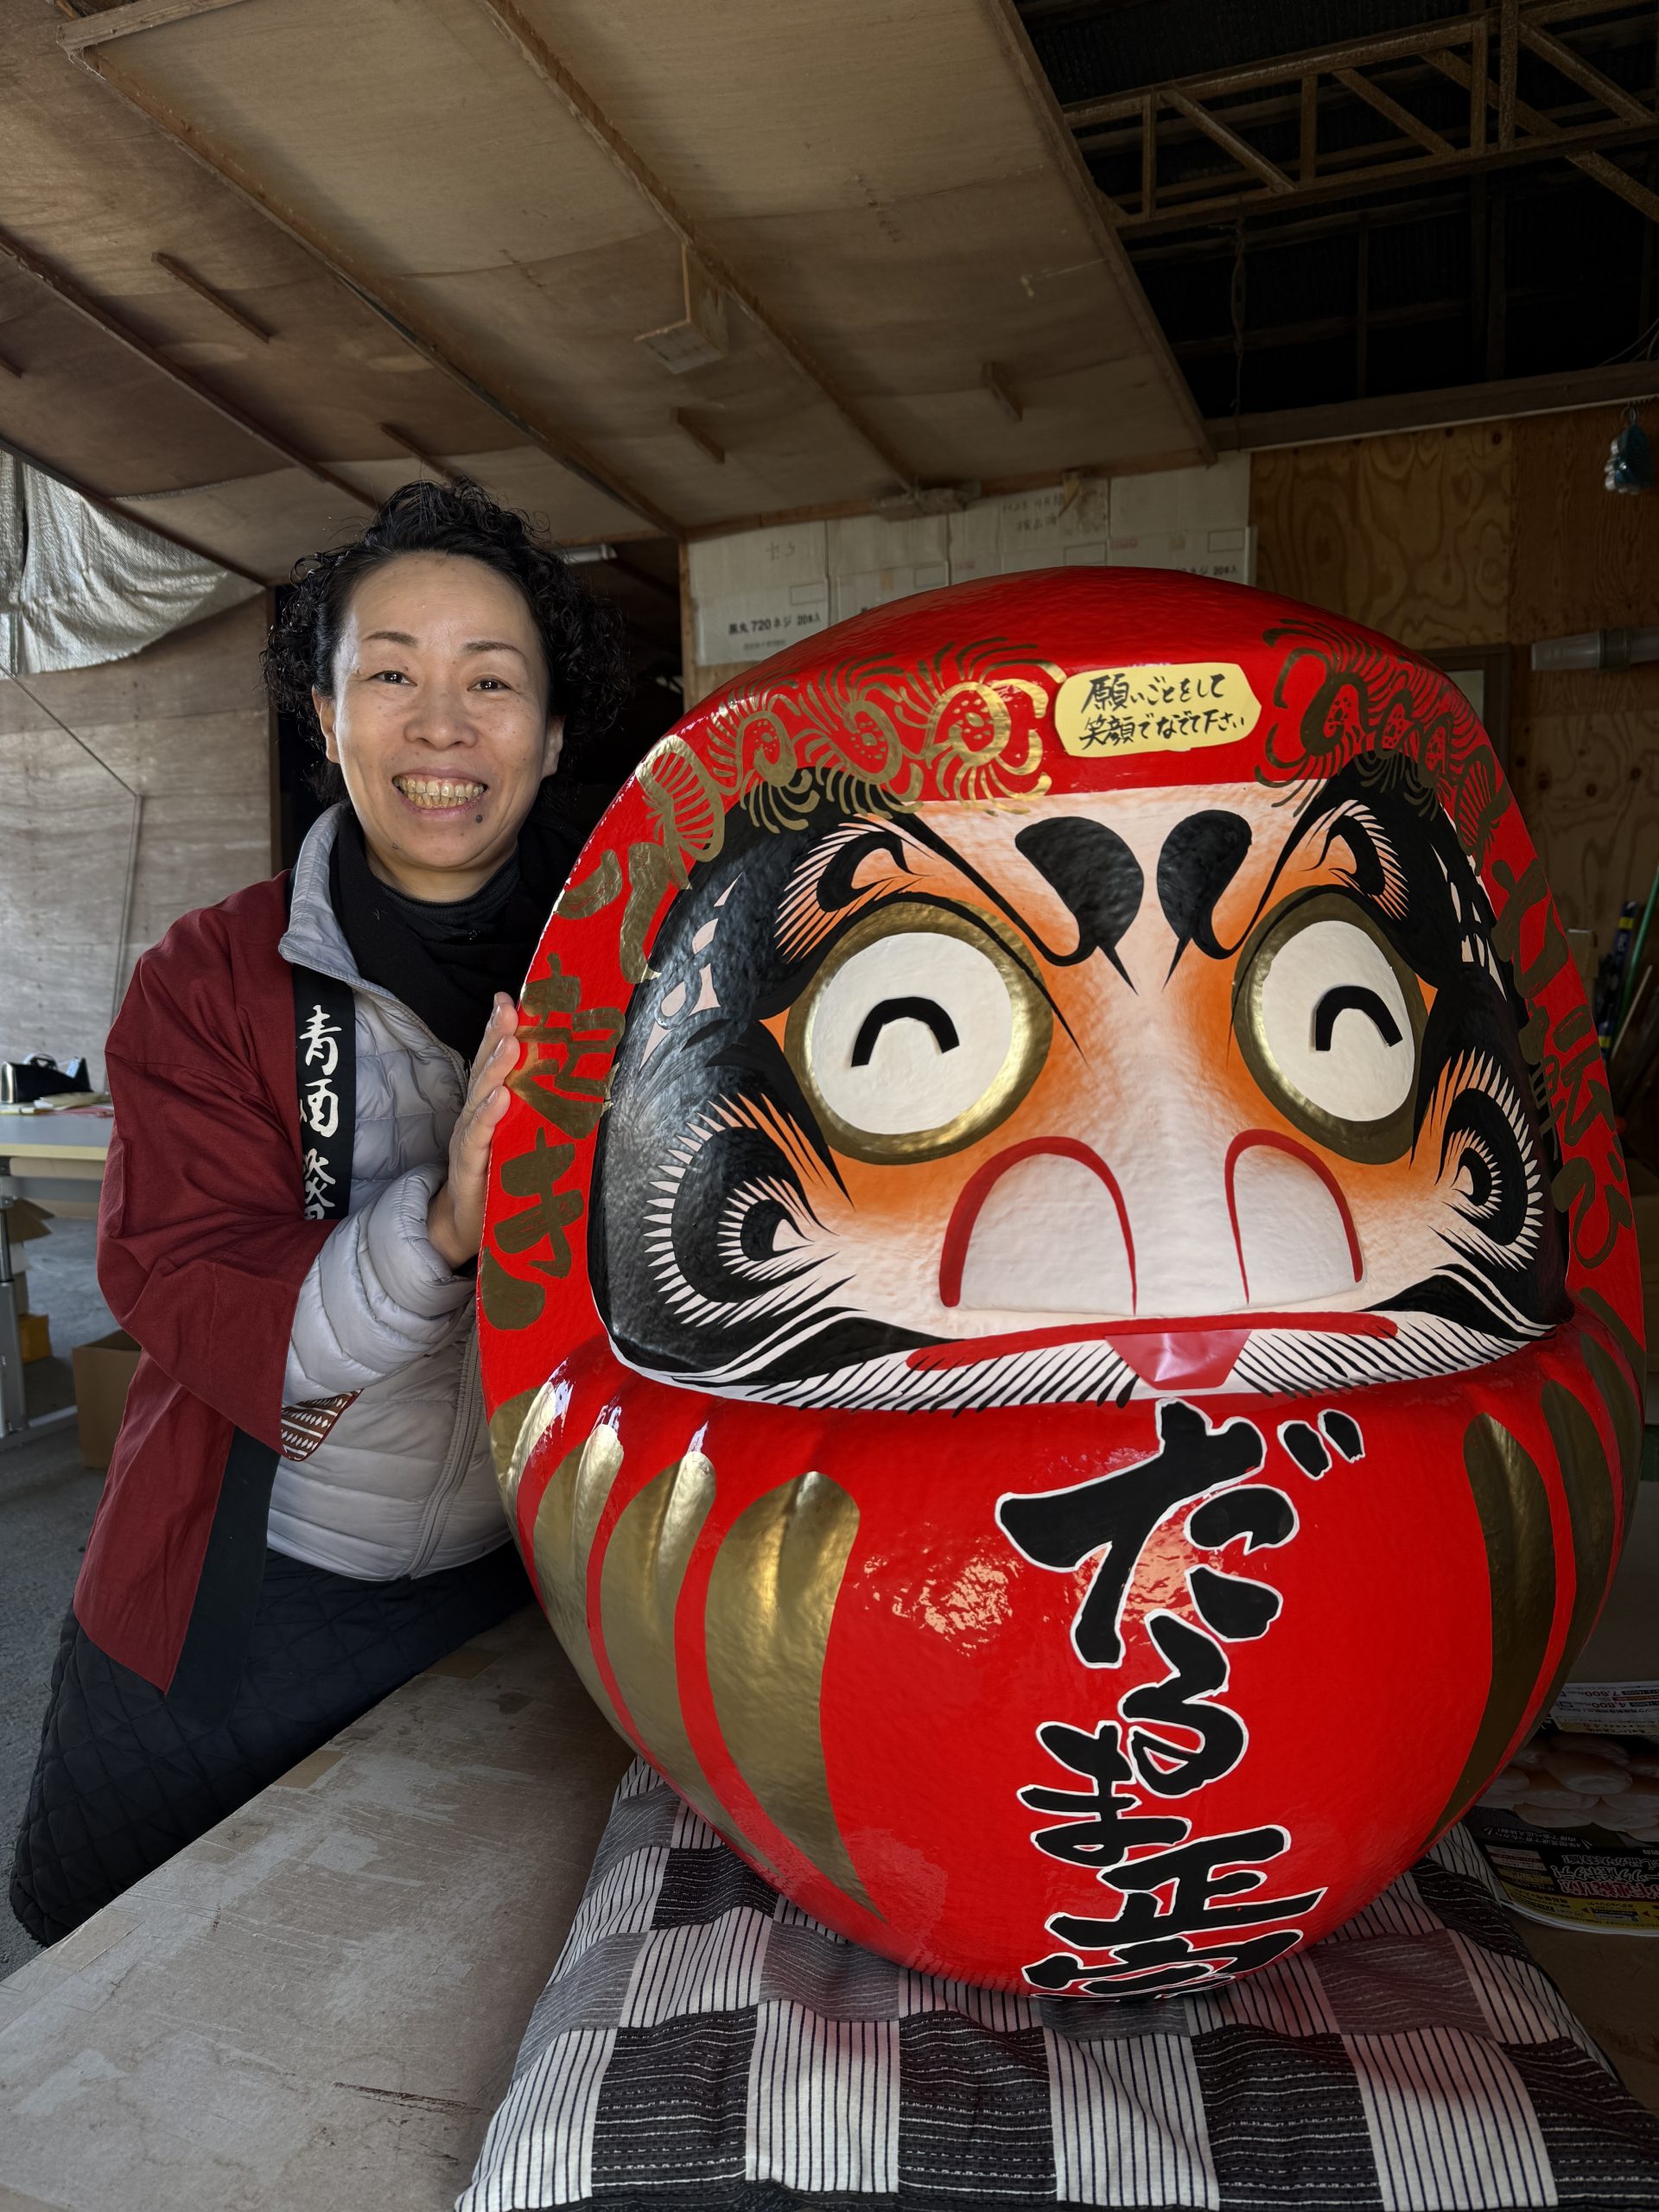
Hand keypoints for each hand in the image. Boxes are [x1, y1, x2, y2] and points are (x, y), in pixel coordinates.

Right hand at [427, 994, 516, 1269]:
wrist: (466, 1227)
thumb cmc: (498, 1180)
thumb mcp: (519, 1139)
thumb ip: (533, 1111)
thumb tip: (569, 1086)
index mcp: (490, 1107)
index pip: (494, 1062)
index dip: (500, 1029)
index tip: (511, 998)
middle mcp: (477, 1117)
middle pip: (485, 1070)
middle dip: (496, 1036)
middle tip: (509, 1008)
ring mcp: (469, 1140)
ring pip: (479, 1098)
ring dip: (494, 1068)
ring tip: (510, 1043)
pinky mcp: (469, 1167)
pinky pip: (477, 1138)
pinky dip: (488, 1117)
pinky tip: (500, 1099)